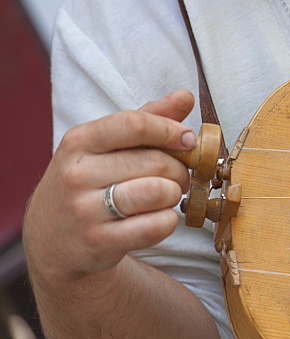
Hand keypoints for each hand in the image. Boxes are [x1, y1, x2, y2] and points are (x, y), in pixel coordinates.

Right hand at [24, 90, 196, 280]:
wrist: (51, 239)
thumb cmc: (88, 183)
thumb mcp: (105, 146)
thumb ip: (147, 119)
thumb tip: (185, 96)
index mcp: (79, 142)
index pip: (134, 124)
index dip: (170, 130)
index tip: (188, 140)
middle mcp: (77, 174)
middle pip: (156, 162)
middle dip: (179, 170)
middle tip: (177, 178)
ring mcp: (86, 210)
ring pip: (159, 192)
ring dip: (174, 195)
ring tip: (165, 197)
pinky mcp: (100, 242)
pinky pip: (157, 225)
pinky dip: (168, 221)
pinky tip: (157, 219)